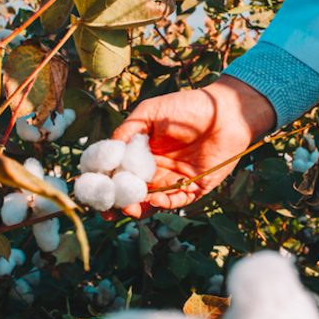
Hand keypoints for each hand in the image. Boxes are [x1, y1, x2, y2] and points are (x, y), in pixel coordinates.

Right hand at [108, 75, 275, 218]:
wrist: (225, 113)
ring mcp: (175, 180)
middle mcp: (156, 169)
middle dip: (118, 203)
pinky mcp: (195, 188)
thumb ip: (127, 130)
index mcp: (142, 153)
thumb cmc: (188, 107)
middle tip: (106, 210)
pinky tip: (154, 199)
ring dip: (138, 208)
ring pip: (151, 202)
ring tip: (128, 208)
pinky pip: (176, 202)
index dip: (105, 183)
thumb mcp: (150, 113)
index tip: (93, 189)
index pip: (119, 172)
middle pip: (132, 192)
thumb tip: (107, 152)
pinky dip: (164, 204)